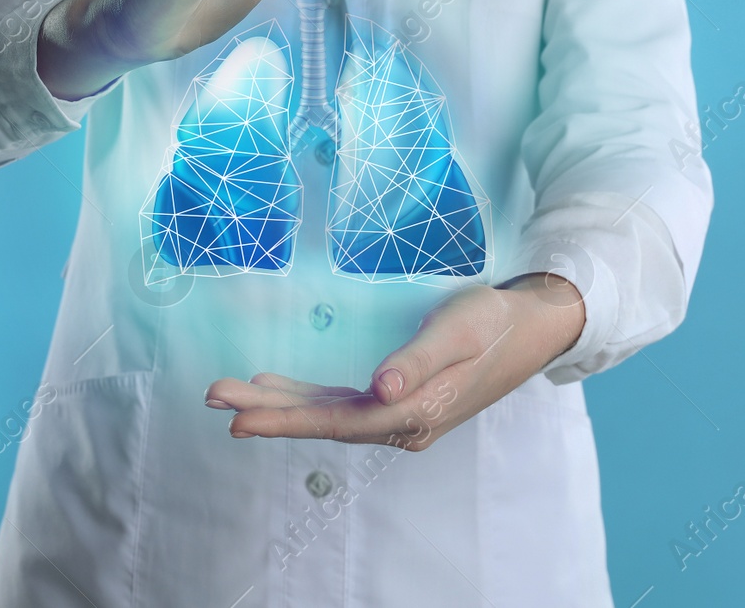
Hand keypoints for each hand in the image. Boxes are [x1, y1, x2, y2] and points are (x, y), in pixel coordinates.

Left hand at [204, 274, 585, 450]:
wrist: (531, 328)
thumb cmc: (493, 322)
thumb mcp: (457, 331)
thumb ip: (416, 362)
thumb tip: (379, 390)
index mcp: (414, 411)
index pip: (335, 422)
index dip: (283, 420)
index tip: (238, 417)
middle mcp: (402, 422)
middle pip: (322, 422)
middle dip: (266, 410)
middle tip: (213, 396)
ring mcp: (401, 415)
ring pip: (328, 415)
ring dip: (280, 405)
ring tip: (231, 394)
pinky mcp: (400, 400)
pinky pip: (343, 406)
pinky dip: (307, 400)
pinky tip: (278, 390)